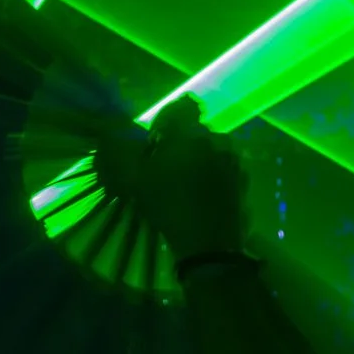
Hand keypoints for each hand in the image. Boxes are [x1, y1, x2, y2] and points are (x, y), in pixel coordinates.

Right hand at [134, 97, 245, 262]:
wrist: (209, 245)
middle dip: (182, 145)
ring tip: (187, 185)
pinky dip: (215, 175)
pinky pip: (225, 168)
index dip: (166, 124)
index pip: (179, 108)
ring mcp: (234, 159)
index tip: (156, 143)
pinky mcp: (244, 179)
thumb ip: (122, 152)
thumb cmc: (168, 207)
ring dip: (200, 160)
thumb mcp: (135, 180)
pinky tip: (204, 196)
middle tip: (168, 169)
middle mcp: (216, 138)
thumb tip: (110, 133)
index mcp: (189, 132)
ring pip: (211, 149)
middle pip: (195, 132)